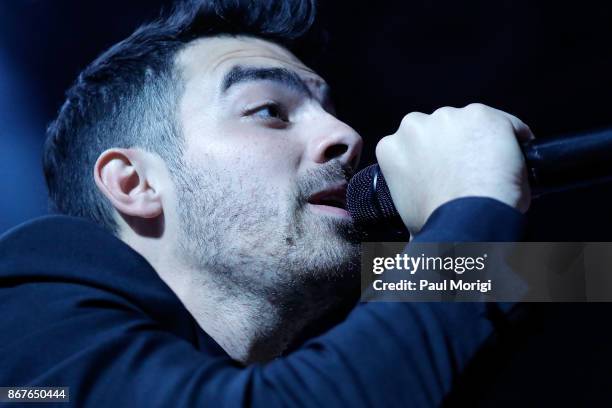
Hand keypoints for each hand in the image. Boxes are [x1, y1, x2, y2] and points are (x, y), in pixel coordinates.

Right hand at [375, 103, 533, 233]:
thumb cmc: (437, 223)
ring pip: (469, 123)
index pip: (412, 145)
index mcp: (391, 148)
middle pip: (438, 129)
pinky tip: (514, 161)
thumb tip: (419, 217)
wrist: (464, 221)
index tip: (445, 172)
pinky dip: (513, 139)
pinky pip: (504, 124)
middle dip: (452, 145)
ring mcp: (447, 118)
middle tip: (468, 172)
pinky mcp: (480, 115)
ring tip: (491, 169)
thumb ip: (413, 192)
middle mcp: (414, 126)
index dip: (431, 159)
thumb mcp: (408, 208)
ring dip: (479, 139)